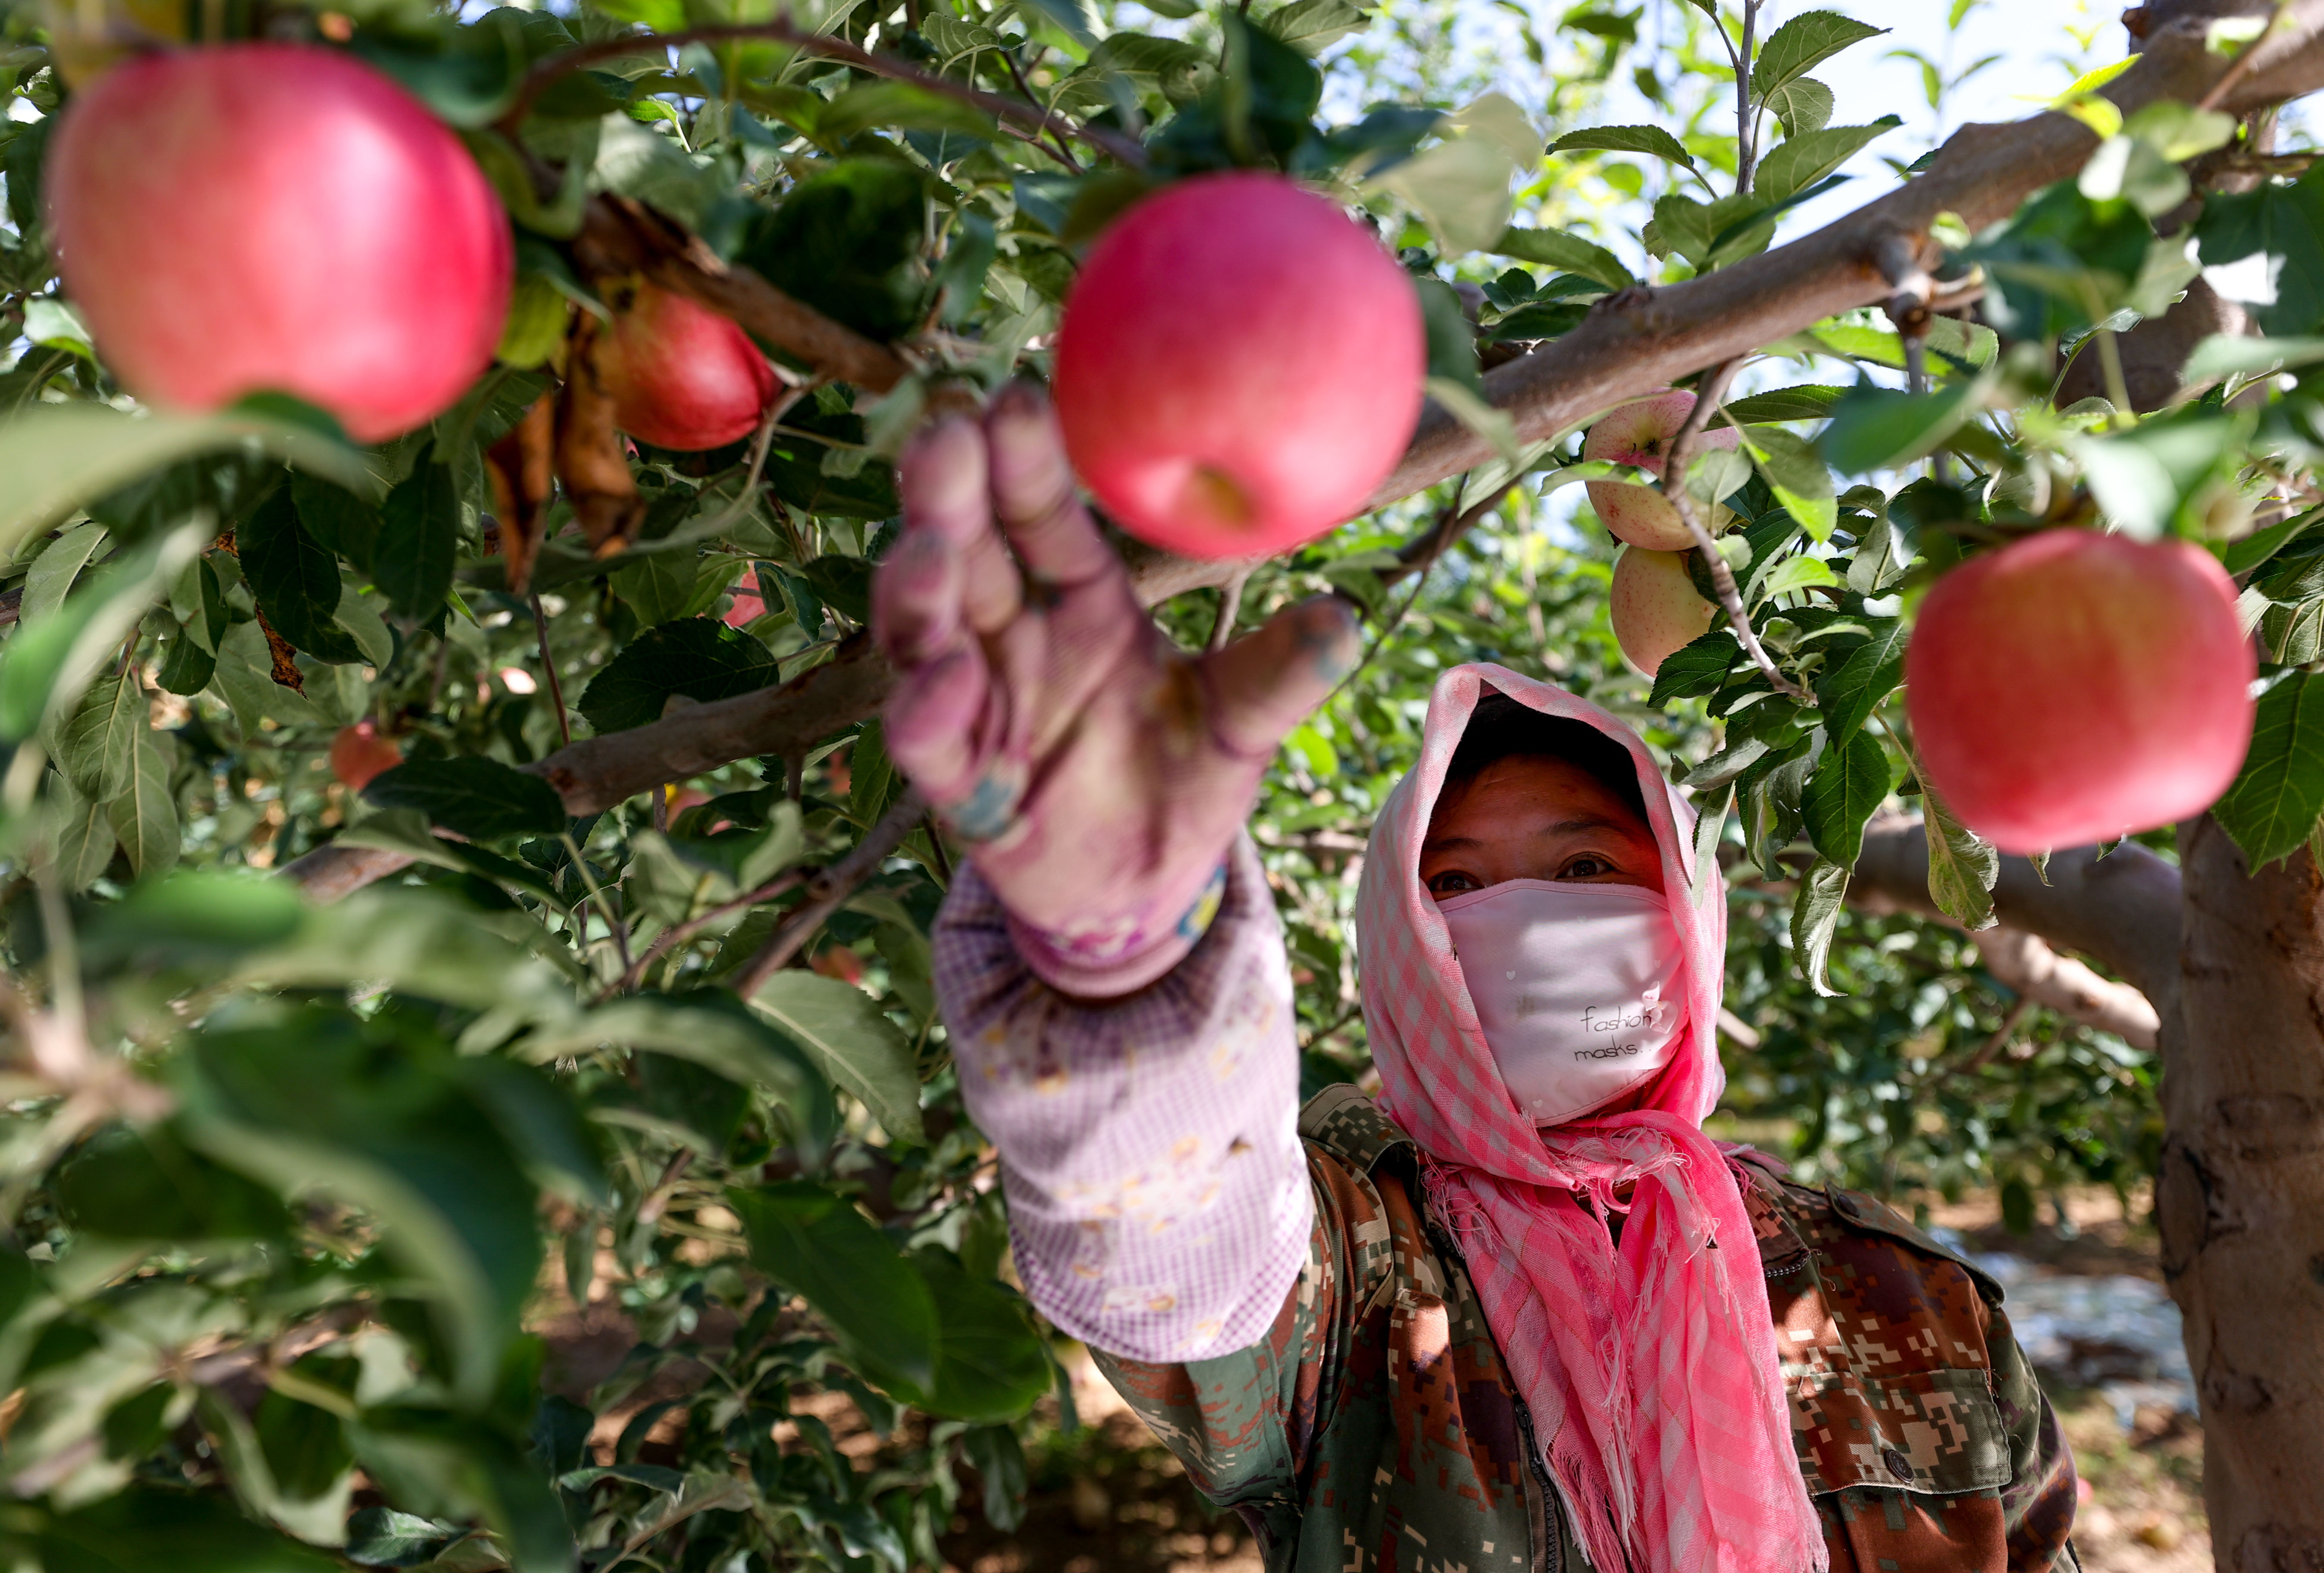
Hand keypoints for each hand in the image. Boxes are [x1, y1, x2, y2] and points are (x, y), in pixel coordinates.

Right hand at [872, 383, 1359, 997]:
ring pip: (924, 634)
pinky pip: (929, 742)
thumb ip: (1279, 673)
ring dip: (919, 589)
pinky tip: (945, 682)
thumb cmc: (1185, 775)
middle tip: (944, 431)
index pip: (1041, 515)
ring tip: (932, 551)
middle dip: (947, 494)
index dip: (1022, 460)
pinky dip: (927, 711)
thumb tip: (1347, 618)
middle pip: (966, 553)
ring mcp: (979, 707)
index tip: (1015, 397)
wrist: (1146, 887)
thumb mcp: (1242, 722)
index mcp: (1082, 602)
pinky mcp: (962, 785)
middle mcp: (1014, 640)